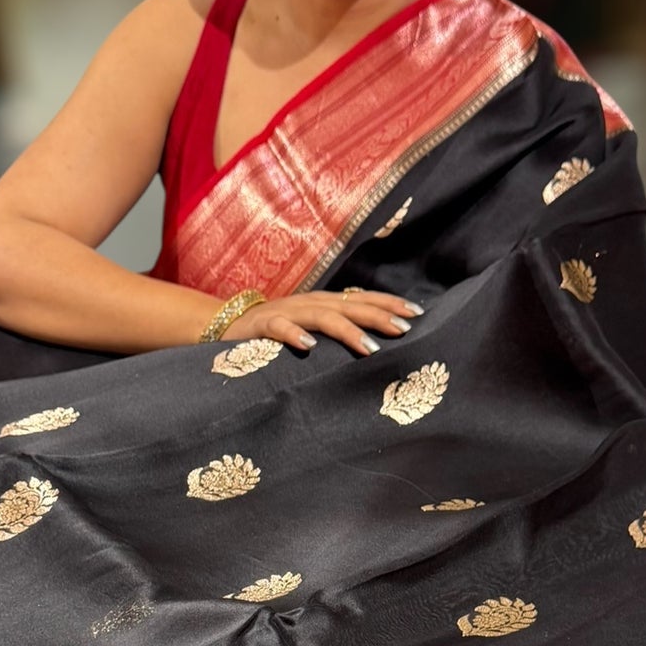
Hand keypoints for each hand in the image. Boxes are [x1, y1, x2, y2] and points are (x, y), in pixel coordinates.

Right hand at [223, 287, 422, 356]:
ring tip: (369, 347)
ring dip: (347, 330)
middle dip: (378, 316)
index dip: (389, 303)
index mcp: (325, 302)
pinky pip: (279, 328)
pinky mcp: (262, 326)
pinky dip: (293, 335)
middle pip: (350, 305)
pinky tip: (308, 347)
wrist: (226, 323)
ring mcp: (287, 312)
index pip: (363, 298)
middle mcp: (310, 303)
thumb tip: (377, 342)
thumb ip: (338, 329)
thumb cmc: (278, 330)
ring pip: (321, 317)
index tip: (418, 313)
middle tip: (404, 330)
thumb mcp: (312, 326)